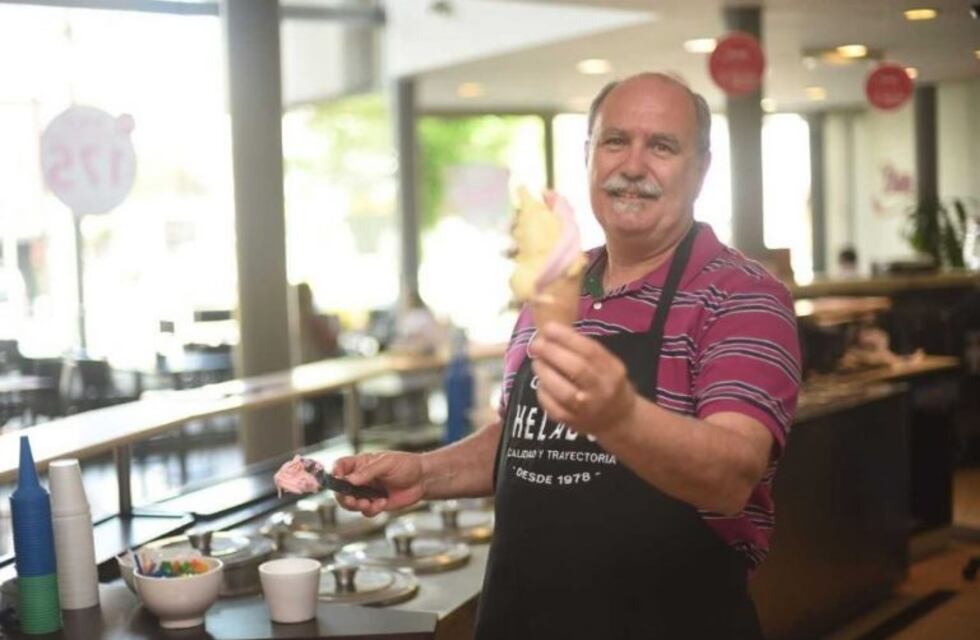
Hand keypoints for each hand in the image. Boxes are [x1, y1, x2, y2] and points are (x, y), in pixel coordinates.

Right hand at [332, 451, 424, 516]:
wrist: (423, 480)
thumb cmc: (406, 465)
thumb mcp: (387, 463)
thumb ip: (368, 471)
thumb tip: (350, 480)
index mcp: (361, 464)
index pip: (340, 466)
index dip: (335, 473)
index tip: (338, 480)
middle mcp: (361, 478)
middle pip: (341, 489)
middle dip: (344, 496)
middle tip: (352, 500)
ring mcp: (367, 492)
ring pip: (351, 503)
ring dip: (357, 505)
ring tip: (368, 503)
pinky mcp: (376, 504)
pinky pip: (365, 511)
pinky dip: (371, 510)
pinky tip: (383, 503)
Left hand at [531, 322, 636, 436]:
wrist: (617, 419)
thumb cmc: (607, 383)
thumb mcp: (607, 363)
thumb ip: (585, 349)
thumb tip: (553, 332)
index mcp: (612, 371)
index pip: (589, 351)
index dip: (566, 337)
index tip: (548, 328)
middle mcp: (601, 390)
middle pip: (576, 369)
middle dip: (552, 353)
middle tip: (537, 344)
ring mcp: (587, 409)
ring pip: (562, 390)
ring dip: (544, 372)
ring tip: (537, 361)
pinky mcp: (571, 422)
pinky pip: (552, 406)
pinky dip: (543, 391)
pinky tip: (541, 381)